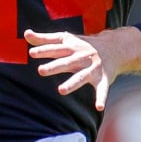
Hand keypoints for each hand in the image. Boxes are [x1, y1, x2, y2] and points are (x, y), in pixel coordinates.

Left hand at [25, 26, 140, 110]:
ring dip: (72, 83)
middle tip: (40, 70)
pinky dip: (101, 97)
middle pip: (66, 62)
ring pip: (81, 76)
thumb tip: (25, 34)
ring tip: (61, 90)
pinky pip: (103, 89)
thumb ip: (45, 39)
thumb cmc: (83, 45)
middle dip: (54, 66)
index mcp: (71, 47)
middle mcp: (82, 57)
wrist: (114, 47)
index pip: (56, 48)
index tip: (31, 53)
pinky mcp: (103, 78)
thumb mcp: (65, 39)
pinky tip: (99, 107)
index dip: (44, 50)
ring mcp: (93, 68)